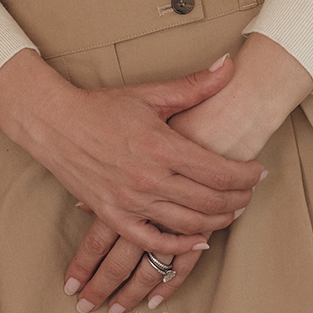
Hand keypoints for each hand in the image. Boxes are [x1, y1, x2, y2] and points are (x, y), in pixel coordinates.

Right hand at [0, 48, 266, 272]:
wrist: (53, 123)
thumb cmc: (101, 107)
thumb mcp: (151, 94)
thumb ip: (195, 85)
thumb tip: (230, 66)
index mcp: (163, 147)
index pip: (222, 173)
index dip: (248, 176)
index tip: (258, 172)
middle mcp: (150, 179)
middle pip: (212, 202)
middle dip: (239, 200)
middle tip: (250, 193)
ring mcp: (130, 201)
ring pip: (189, 224)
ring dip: (218, 222)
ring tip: (230, 212)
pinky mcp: (112, 215)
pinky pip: (152, 242)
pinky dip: (179, 246)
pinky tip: (197, 241)